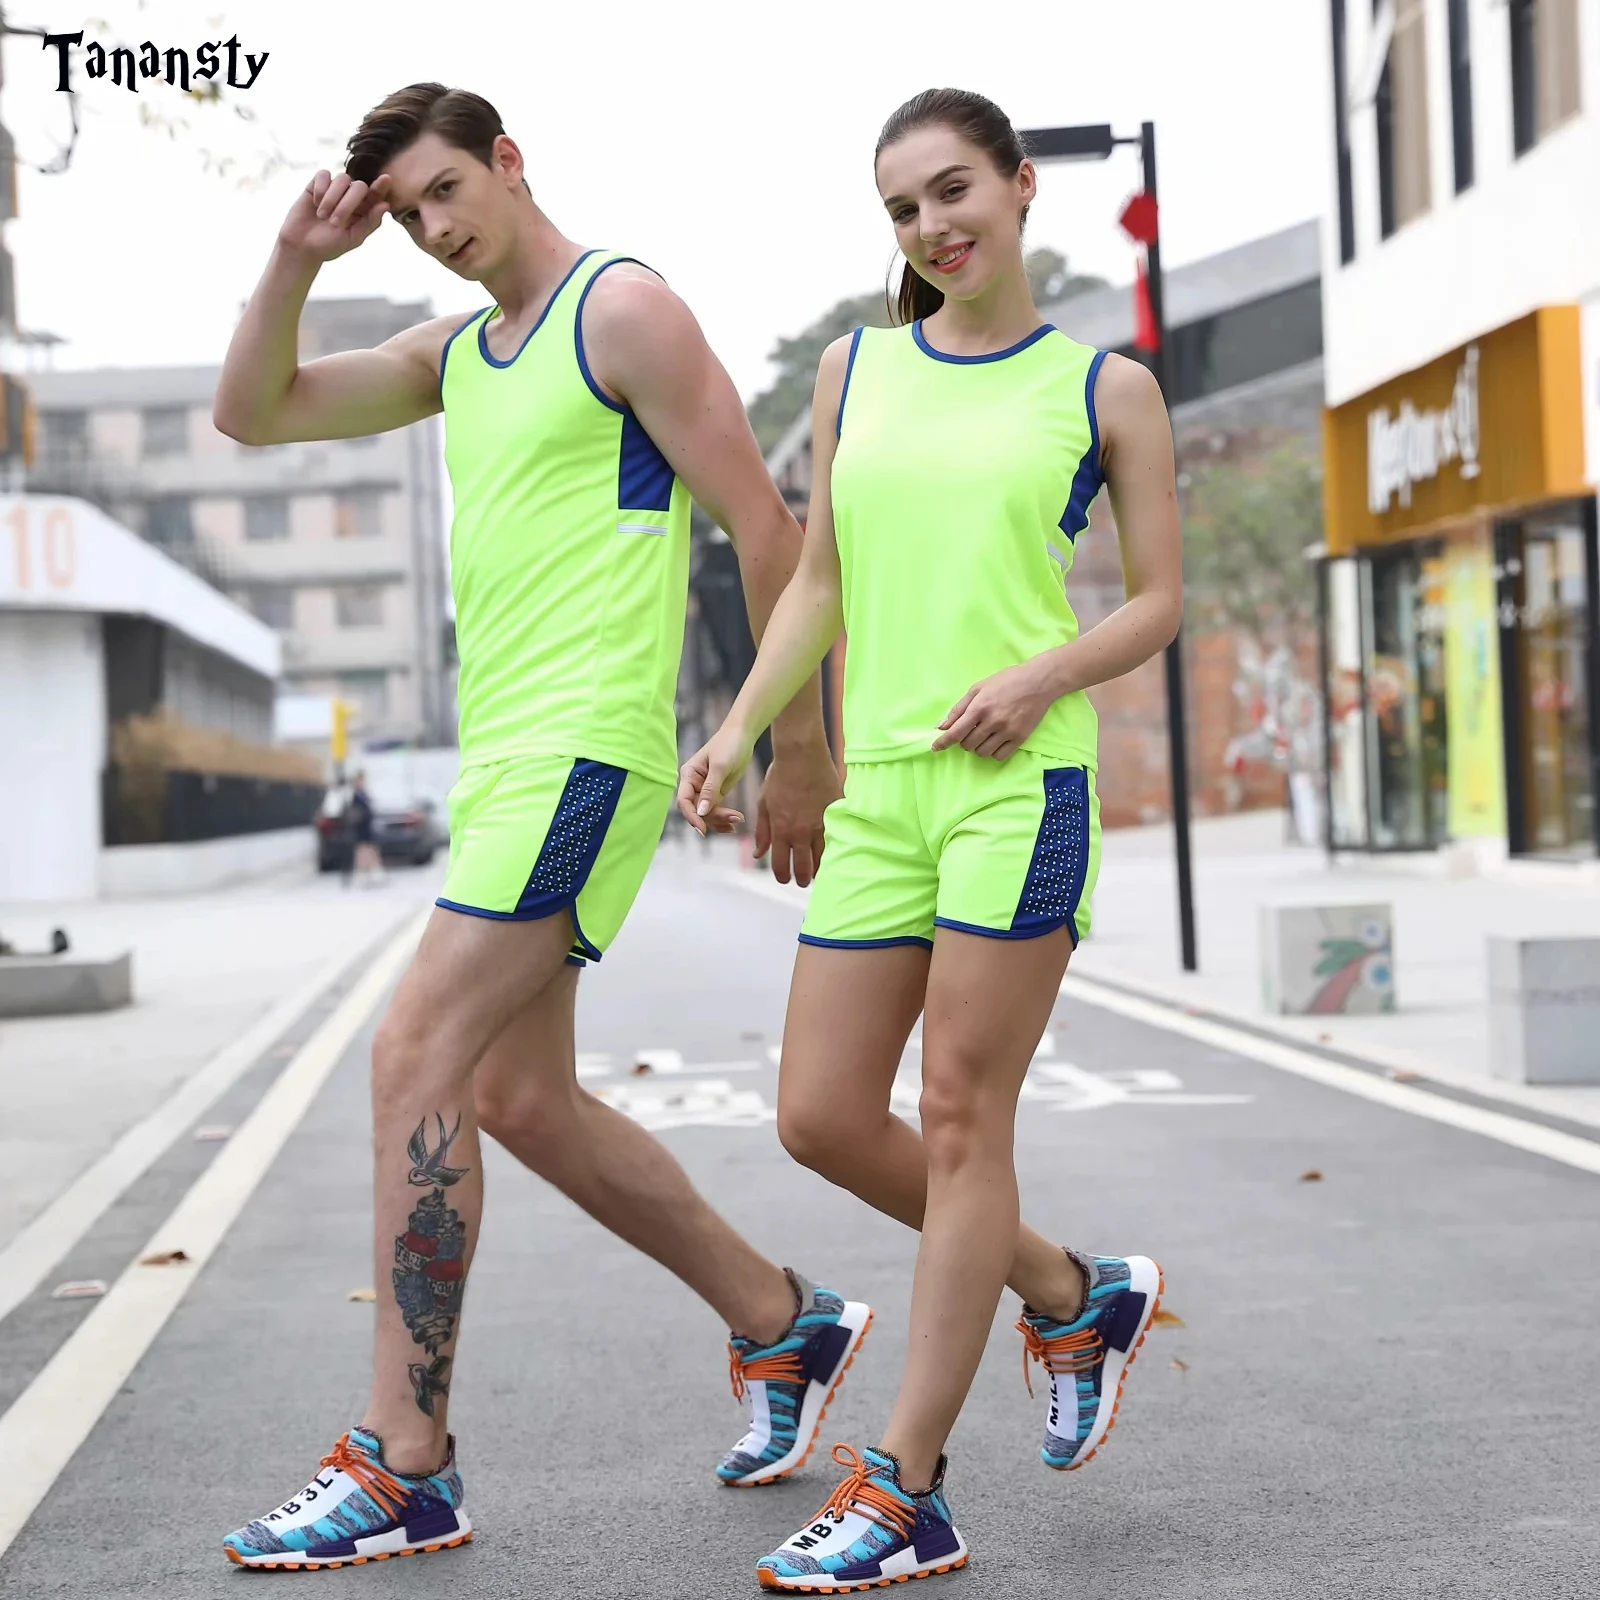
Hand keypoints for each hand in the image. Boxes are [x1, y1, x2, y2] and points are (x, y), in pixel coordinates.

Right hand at [278, 170, 389, 265]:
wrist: (301, 246)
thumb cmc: (329, 245)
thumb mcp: (353, 238)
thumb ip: (370, 223)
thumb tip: (385, 205)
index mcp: (364, 211)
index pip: (376, 195)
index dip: (381, 186)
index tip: (386, 179)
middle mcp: (351, 197)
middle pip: (359, 186)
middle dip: (348, 204)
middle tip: (334, 223)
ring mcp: (334, 189)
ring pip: (342, 179)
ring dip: (332, 199)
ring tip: (322, 217)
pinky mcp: (317, 184)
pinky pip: (324, 175)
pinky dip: (321, 188)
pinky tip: (315, 203)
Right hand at [676, 724, 754, 836]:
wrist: (743, 735)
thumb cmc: (729, 745)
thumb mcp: (720, 766)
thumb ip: (710, 789)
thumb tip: (701, 811)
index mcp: (689, 775)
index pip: (684, 801)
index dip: (691, 816)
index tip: (702, 829)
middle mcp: (693, 784)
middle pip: (697, 810)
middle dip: (712, 817)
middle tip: (734, 819)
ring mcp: (704, 789)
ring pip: (706, 813)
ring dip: (720, 819)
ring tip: (738, 820)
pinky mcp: (716, 792)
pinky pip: (715, 810)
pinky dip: (723, 818)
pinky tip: (733, 824)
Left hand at [756, 741, 839, 886]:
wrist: (802, 754)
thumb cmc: (780, 776)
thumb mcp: (764, 804)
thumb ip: (762, 832)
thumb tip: (758, 854)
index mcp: (781, 830)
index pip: (781, 866)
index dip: (782, 877)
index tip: (785, 879)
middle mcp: (801, 832)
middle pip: (804, 869)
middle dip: (801, 879)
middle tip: (802, 881)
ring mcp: (821, 824)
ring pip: (823, 858)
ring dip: (819, 867)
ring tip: (817, 869)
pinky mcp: (836, 815)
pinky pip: (836, 839)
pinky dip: (832, 849)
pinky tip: (831, 852)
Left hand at [932, 661, 1054, 760]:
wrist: (1038, 681)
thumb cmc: (1006, 681)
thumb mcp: (978, 688)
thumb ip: (959, 708)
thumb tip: (942, 727)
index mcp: (979, 707)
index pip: (955, 732)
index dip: (943, 743)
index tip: (935, 748)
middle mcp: (992, 721)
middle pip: (967, 745)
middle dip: (964, 740)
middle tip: (971, 730)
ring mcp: (1007, 731)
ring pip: (982, 752)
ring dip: (978, 746)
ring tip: (984, 734)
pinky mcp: (1020, 738)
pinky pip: (999, 756)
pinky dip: (993, 752)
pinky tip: (995, 741)